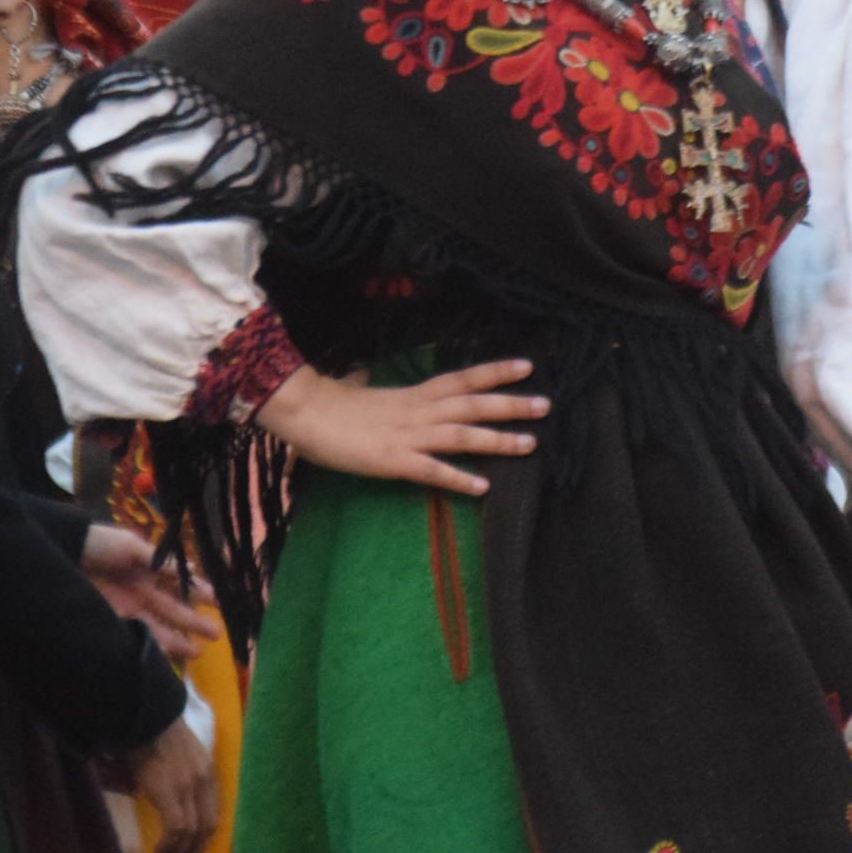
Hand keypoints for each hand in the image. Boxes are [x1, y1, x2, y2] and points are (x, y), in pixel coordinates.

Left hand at [81, 526, 222, 663]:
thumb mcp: (132, 547)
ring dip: (178, 641)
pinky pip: (138, 639)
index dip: (200, 592)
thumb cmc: (99, 545)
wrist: (62, 555)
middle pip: (174, 610)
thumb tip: (191, 568)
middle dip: (195, 622)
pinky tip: (168, 658)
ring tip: (198, 653)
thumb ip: (160, 561)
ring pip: (159, 628)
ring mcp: (129, 609)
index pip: (180, 584)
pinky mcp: (114, 624)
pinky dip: (153, 648)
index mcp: (150, 570)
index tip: (219, 602)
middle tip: (218, 633)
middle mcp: (143, 592)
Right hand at [126, 715, 218, 852]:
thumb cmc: (155, 734)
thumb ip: (183, 779)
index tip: (192, 849)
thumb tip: (173, 804)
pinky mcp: (169, 791)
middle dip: (195, 850)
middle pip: (207, 826)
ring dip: (178, 852)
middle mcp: (203, 780)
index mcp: (208, 772)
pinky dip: (169, 845)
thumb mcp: (179, 757)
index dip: (204, 837)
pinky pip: (175, 828)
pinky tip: (159, 851)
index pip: (214, 813)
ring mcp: (188, 786)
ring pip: (191, 832)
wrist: (145, 716)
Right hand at [255, 358, 543, 497]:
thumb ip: (370, 384)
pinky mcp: (394, 461)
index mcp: (413, 395)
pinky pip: (432, 471)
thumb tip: (362, 375)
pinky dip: (458, 478)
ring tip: (530, 444)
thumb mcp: (359, 389)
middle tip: (547, 405)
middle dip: (510, 405)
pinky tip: (482, 487)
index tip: (527, 365)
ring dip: (497, 440)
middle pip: (472, 405)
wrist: (304, 412)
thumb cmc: (329, 403)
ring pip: (462, 435)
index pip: (462, 378)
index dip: (495, 372)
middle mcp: (418, 411)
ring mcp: (408, 436)